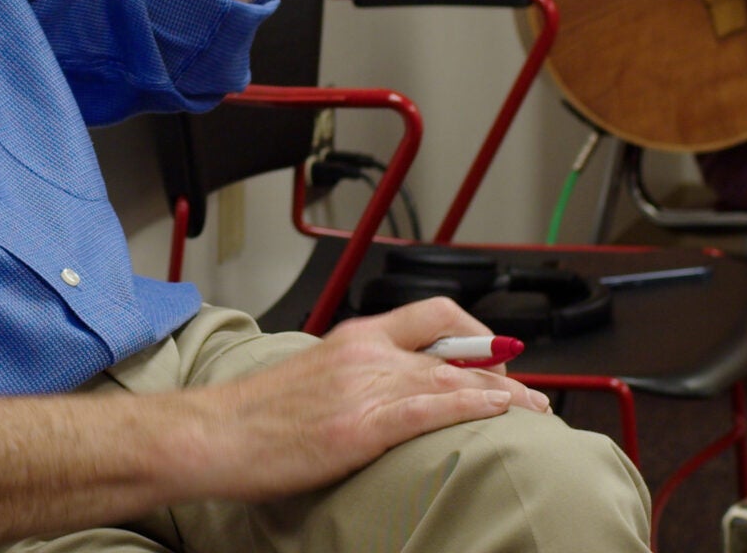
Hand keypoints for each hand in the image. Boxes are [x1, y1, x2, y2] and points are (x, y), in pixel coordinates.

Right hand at [185, 299, 547, 504]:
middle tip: (531, 393)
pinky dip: (471, 409)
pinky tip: (497, 414)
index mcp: (354, 337)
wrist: (213, 433)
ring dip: (503, 396)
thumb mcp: (311, 378)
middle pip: (454, 353)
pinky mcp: (361, 426)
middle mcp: (366, 354)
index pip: (431, 315)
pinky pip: (431, 411)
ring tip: (533, 412)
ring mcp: (365, 388)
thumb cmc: (251, 416)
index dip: (475, 331)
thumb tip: (382, 392)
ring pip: (453, 382)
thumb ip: (353, 376)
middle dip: (502, 373)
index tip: (498, 352)